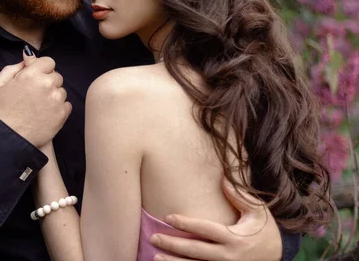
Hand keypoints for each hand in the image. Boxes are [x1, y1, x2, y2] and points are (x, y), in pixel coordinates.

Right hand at [0, 49, 70, 147]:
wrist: (8, 139)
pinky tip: (45, 114)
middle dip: (48, 82)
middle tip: (35, 94)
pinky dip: (58, 108)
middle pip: (56, 76)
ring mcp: (56, 100)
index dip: (42, 69)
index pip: (48, 62)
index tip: (36, 78)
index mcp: (31, 75)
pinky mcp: (62, 115)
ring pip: (61, 91)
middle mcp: (46, 84)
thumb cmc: (0, 112)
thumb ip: (13, 68)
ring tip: (39, 106)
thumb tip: (28, 57)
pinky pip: (66, 105)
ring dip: (53, 95)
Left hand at [150, 178, 281, 260]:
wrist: (278, 256)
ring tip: (156, 257)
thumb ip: (241, 197)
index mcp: (235, 239)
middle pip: (196, 251)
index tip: (168, 218)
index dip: (186, 224)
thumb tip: (223, 179)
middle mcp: (229, 258)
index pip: (206, 230)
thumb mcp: (258, 212)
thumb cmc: (264, 231)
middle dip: (173, 245)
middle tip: (154, 237)